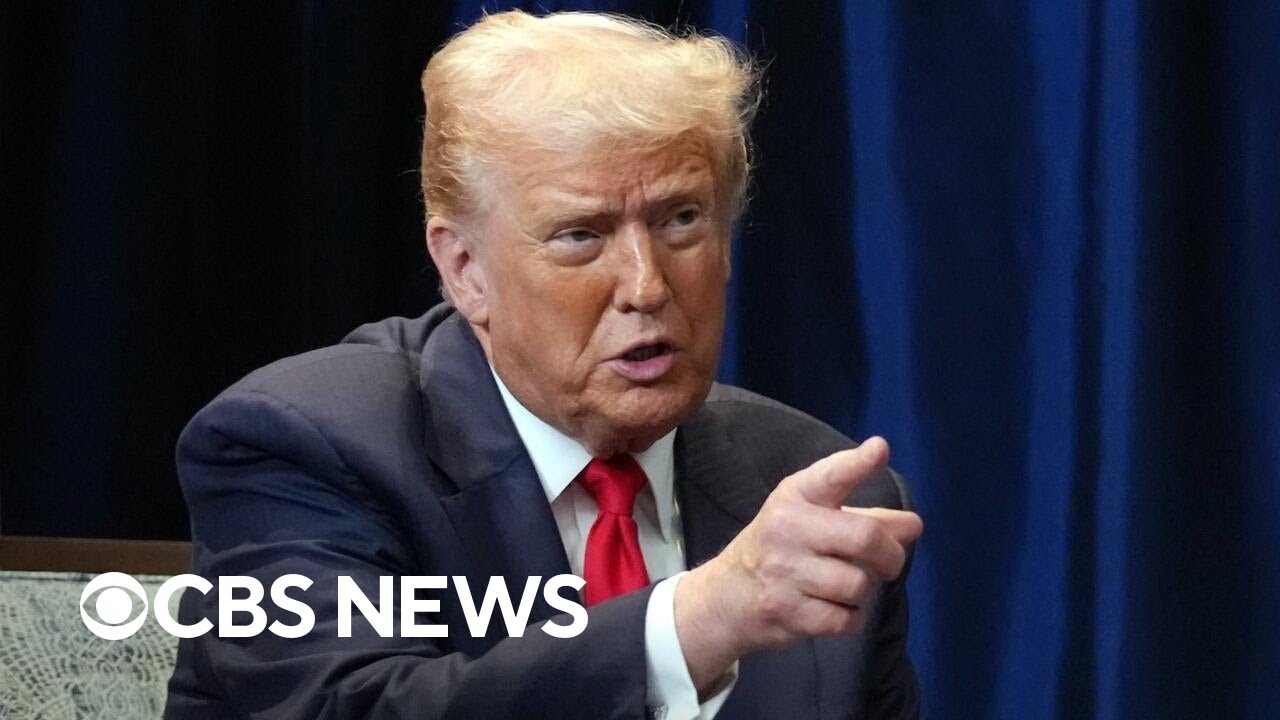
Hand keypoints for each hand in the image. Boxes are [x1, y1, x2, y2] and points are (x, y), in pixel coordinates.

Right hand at [673, 437, 923, 692]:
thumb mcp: (814, 519)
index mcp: (796, 496)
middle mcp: (787, 528)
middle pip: (865, 538)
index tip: (880, 449)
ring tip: (842, 587)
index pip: (830, 476)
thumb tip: (914, 525)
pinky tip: (832, 609)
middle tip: (888, 564)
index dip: (857, 464)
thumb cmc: (782, 548)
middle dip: (890, 556)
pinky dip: (849, 618)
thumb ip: (867, 518)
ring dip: (861, 591)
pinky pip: (846, 619)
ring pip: (858, 584)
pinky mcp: (787, 611)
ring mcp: (784, 571)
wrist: (727, 595)